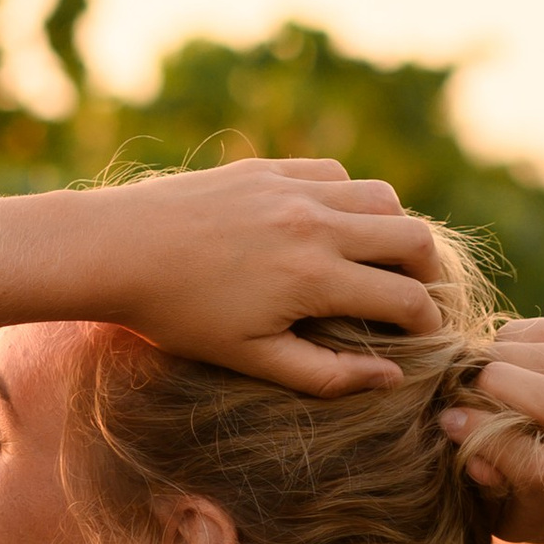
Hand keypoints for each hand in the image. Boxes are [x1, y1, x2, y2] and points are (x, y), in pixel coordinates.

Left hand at [78, 156, 444, 396]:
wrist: (115, 249)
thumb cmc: (178, 316)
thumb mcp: (251, 358)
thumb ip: (327, 373)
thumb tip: (391, 376)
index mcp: (315, 277)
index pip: (407, 298)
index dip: (428, 323)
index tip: (424, 337)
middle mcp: (315, 223)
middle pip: (413, 237)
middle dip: (428, 273)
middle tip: (415, 296)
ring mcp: (292, 187)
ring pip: (382, 196)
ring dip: (394, 228)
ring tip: (380, 259)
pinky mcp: (267, 167)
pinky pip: (335, 172)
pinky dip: (350, 197)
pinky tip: (332, 223)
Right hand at [439, 317, 543, 543]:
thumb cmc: (499, 494)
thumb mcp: (485, 506)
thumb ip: (479, 485)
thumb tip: (475, 459)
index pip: (536, 466)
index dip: (489, 438)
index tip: (448, 421)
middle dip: (498, 383)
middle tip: (460, 385)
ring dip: (506, 354)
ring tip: (476, 365)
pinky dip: (518, 333)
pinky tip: (495, 349)